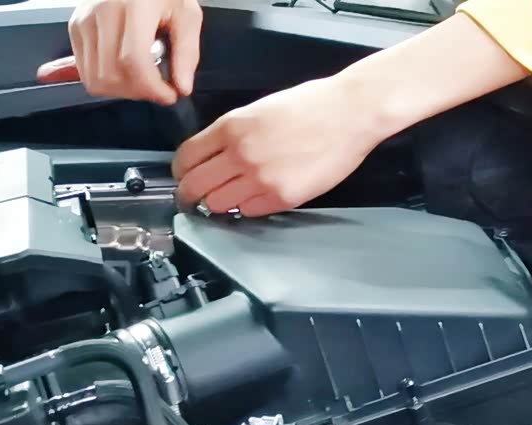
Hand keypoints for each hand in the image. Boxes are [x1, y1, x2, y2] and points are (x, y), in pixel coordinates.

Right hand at [36, 0, 202, 104]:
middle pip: (112, 75)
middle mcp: (102, 12)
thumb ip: (187, 52)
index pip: (134, 61)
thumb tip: (182, 87)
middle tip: (157, 87)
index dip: (152, 88)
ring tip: (141, 78)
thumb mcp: (187, 15)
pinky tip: (124, 72)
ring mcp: (84, 20)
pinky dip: (107, 81)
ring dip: (122, 90)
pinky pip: (86, 72)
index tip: (169, 95)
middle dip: (139, 92)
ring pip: (96, 79)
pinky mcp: (75, 28)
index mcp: (134, 6)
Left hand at [172, 76, 384, 216]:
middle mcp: (241, 154)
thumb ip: (232, 133)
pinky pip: (249, 212)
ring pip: (218, 205)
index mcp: (232, 126)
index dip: (180, 170)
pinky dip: (248, 207)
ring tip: (228, 197)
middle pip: (194, 186)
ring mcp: (261, 178)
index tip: (183, 176)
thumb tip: (210, 156)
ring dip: (219, 203)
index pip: (186, 157)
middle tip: (193, 198)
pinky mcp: (282, 197)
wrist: (350, 114)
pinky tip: (256, 197)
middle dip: (189, 194)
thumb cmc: (311, 106)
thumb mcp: (259, 109)